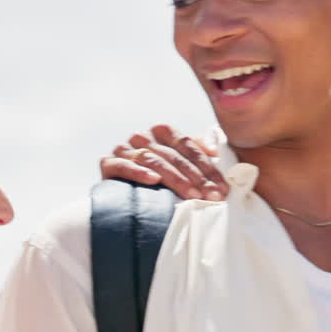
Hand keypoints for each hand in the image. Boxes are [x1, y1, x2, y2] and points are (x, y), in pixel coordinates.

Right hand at [100, 124, 228, 200]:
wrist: (126, 199)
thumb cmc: (161, 180)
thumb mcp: (183, 164)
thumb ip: (199, 151)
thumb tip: (216, 146)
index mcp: (162, 132)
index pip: (187, 144)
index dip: (206, 165)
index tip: (221, 186)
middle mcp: (143, 136)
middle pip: (172, 154)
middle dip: (195, 177)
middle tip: (211, 196)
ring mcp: (124, 148)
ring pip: (152, 159)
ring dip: (174, 178)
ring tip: (191, 195)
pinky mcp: (108, 163)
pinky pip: (122, 165)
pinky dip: (139, 172)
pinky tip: (154, 180)